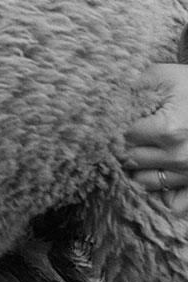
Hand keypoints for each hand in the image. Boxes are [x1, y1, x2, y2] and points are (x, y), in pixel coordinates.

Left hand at [122, 62, 187, 214]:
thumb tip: (101, 102)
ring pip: (143, 182)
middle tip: (120, 135)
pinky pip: (172, 203)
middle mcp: (179, 157)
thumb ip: (131, 89)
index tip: (109, 122)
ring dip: (136, 169)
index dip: (111, 129)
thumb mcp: (162, 77)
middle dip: (120, 148)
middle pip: (129, 161)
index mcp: (168, 130)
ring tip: (137, 150)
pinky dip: (160, 193)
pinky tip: (154, 173)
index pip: (121, 138)